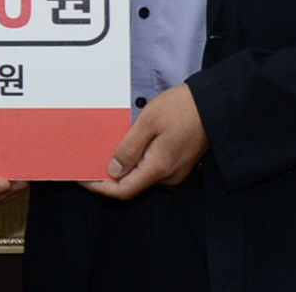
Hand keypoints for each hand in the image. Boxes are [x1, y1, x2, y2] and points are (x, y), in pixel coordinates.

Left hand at [82, 83, 207, 200]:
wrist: (213, 104)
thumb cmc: (181, 108)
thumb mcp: (148, 122)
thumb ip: (129, 148)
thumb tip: (113, 171)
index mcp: (159, 168)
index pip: (123, 191)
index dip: (100, 187)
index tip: (82, 178)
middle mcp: (168, 176)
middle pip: (131, 185)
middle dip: (108, 177)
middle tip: (87, 161)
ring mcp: (175, 171)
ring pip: (141, 176)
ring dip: (122, 167)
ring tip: (103, 150)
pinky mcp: (178, 163)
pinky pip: (151, 168)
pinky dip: (135, 161)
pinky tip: (126, 146)